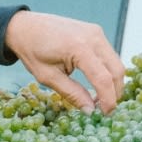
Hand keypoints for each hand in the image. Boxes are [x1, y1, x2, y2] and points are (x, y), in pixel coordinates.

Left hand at [4, 11, 125, 113]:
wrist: (25, 27)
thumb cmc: (32, 51)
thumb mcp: (47, 77)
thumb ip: (71, 93)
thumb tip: (90, 110)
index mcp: (79, 48)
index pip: (103, 78)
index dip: (108, 99)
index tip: (106, 114)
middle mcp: (93, 37)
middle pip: (117, 70)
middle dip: (115, 92)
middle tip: (105, 109)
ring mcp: (96, 32)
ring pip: (116, 62)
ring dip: (112, 82)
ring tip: (99, 98)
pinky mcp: (96, 31)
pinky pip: (109, 54)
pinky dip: (107, 70)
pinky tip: (97, 82)